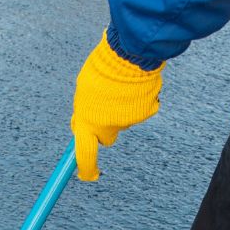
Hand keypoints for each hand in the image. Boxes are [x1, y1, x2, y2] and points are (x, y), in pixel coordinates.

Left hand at [71, 32, 162, 180]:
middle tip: (104, 108)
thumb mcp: (83, 92)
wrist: (128, 54)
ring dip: (120, 109)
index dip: (87, 169)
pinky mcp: (146, 111)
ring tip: (118, 87)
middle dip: (105, 128)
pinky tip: (133, 85)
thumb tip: (83, 126)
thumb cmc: (101, 70)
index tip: (88, 176)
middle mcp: (108, 127)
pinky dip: (137, 101)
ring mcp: (129, 121)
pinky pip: (139, 110)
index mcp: (88, 123)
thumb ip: (84, 112)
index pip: (85, 155)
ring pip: (123, 121)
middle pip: (106, 137)